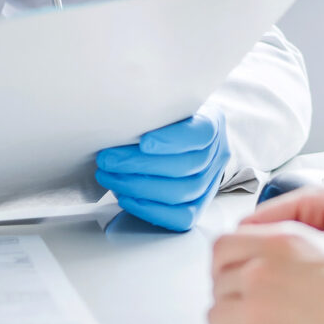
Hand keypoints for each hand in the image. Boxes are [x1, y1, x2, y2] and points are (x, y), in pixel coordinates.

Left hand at [95, 108, 229, 231]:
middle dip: (140, 165)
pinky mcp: (198, 207)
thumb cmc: (165, 121)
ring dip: (138, 187)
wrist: (179, 143)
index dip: (172, 140)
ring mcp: (210, 184)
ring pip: (181, 192)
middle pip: (185, 166)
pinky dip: (150, 210)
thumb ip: (152, 110)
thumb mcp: (164, 106)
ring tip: (109, 177)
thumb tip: (117, 120)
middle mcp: (217, 154)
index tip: (143, 142)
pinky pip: (181, 217)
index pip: (200, 133)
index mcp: (212, 122)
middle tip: (107, 160)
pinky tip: (125, 198)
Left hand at [208, 221, 323, 323]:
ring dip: (234, 322)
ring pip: (217, 316)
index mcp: (281, 241)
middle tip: (251, 306)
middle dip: (231, 294)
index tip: (231, 273)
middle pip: (217, 283)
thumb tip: (262, 259)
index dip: (225, 263)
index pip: (223, 246)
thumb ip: (288, 248)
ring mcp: (256, 310)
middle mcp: (262, 271)